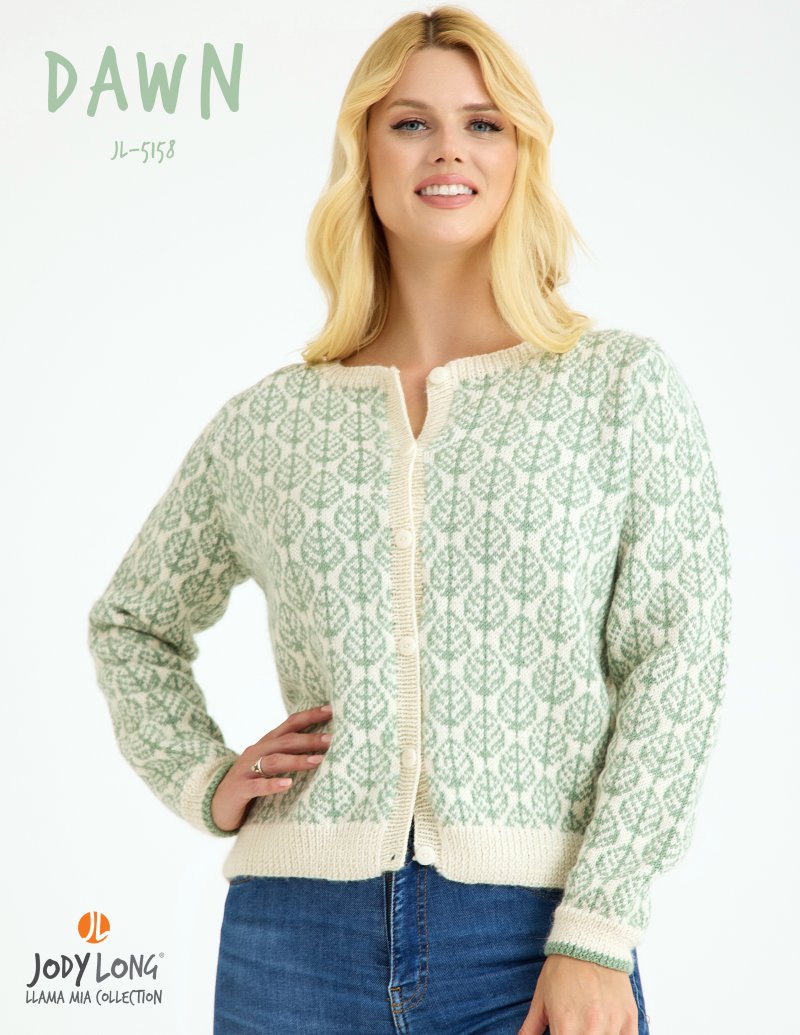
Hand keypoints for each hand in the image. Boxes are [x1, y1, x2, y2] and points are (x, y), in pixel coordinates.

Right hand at [210, 704, 333, 831]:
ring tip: (318, 761)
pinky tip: (288, 784)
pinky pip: (258, 786)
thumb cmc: (251, 781)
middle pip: (286, 741)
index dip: (310, 715)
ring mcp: (247, 769)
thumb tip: (324, 748)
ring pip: (274, 760)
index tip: (332, 710)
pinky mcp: (240, 789)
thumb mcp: (269, 763)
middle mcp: (257, 751)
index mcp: (267, 743)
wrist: (216, 802)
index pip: (290, 724)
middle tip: (332, 740)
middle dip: (310, 739)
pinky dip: (273, 785)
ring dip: (297, 760)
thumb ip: (289, 753)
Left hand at [518, 953, 638, 1034]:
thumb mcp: (541, 997)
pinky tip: (606, 1028)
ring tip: (588, 1025)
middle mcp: (590, 1028)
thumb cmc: (563, 967)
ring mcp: (612, 1024)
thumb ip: (531, 1027)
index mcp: (565, 1025)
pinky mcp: (629, 1018)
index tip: (560, 1033)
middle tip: (575, 1028)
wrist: (590, 939)